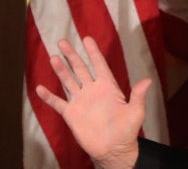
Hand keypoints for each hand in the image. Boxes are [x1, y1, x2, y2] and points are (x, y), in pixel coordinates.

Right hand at [36, 37, 150, 167]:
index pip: (99, 65)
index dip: (93, 52)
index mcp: (109, 88)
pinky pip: (58, 103)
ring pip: (69, 82)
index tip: (86, 38)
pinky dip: (49, 96)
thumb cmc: (127, 130)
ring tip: (53, 58)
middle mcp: (93, 91)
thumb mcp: (135, 111)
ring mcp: (81, 102)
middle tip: (62, 41)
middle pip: (80, 69)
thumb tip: (148, 80)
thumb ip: (138, 95)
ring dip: (61, 71)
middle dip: (72, 56)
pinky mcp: (72, 114)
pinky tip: (40, 88)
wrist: (114, 149)